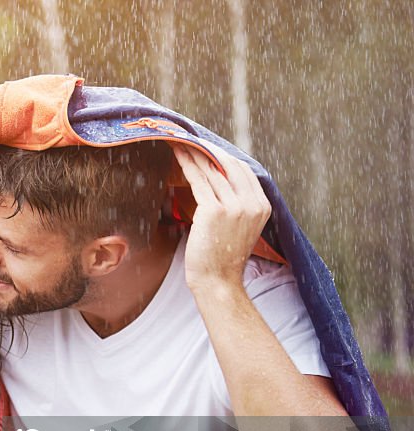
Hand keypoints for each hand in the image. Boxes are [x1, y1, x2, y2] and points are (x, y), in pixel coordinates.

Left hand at [173, 144, 270, 290]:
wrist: (218, 282)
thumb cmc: (222, 258)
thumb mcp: (240, 227)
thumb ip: (237, 204)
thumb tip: (220, 181)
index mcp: (262, 205)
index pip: (243, 170)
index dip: (223, 156)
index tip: (207, 149)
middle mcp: (252, 203)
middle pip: (228, 165)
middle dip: (208, 150)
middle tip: (190, 139)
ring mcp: (235, 206)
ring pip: (211, 171)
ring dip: (194, 154)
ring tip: (179, 143)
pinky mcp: (214, 211)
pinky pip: (199, 181)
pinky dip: (188, 165)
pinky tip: (178, 155)